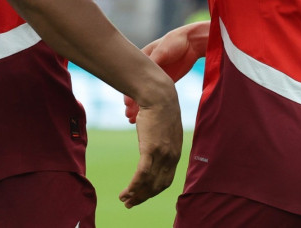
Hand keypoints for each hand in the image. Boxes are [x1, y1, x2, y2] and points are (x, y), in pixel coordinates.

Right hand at [119, 81, 182, 207]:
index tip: (142, 196)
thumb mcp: (165, 129)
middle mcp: (171, 157)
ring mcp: (162, 154)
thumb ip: (161, 141)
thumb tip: (151, 143)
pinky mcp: (151, 149)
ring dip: (136, 195)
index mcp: (176, 153)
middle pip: (158, 185)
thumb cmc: (160, 108)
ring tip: (124, 200)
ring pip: (149, 183)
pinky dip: (133, 186)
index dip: (153, 191)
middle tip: (131, 204)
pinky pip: (142, 174)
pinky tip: (125, 192)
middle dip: (143, 197)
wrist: (159, 96)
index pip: (166, 180)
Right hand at [124, 21, 209, 123]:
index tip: (127, 104)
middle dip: (132, 102)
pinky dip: (151, 104)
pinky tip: (147, 114)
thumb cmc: (174, 42)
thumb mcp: (163, 49)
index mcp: (142, 60)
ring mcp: (156, 76)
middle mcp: (147, 69)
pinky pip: (156, 95)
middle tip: (129, 116)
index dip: (129, 91)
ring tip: (134, 119)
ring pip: (145, 93)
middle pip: (136, 88)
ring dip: (139, 105)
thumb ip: (154, 60)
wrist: (191, 43)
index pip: (132, 78)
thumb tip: (144, 72)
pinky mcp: (166, 81)